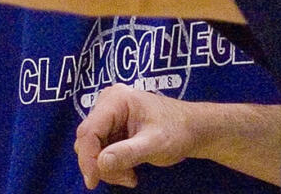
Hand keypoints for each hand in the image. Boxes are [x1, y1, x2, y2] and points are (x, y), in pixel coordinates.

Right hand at [74, 84, 194, 188]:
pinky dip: (112, 164)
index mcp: (116, 99)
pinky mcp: (112, 127)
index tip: (93, 181)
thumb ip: (128, 153)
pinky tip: (129, 171)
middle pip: (88, 140)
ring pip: (92, 148)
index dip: (88, 158)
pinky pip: (101, 150)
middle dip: (102, 164)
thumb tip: (101, 163)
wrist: (193, 129)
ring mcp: (109, 114)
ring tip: (130, 175)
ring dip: (107, 167)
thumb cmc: (178, 130)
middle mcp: (108, 103)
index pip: (89, 131)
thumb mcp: (155, 144)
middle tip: (126, 178)